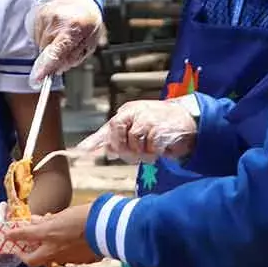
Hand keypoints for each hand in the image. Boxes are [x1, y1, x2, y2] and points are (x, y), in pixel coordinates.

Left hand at [12, 204, 103, 266]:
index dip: (14, 235)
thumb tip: (36, 221)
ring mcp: (66, 258)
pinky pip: (66, 258)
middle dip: (25, 256)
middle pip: (32, 260)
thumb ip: (48, 220)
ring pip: (49, 260)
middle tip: (23, 249)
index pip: (24, 235)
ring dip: (45, 253)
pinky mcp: (80, 261)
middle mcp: (54, 249)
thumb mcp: (64, 214)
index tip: (8, 235)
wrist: (109, 227)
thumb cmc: (86, 215)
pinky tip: (69, 244)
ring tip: (48, 243)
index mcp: (48, 234)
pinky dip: (64, 252)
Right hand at [28, 0, 103, 85]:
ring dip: (49, 45)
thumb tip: (55, 70)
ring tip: (62, 34)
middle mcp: (56, 20)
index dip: (45, 67)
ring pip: (40, 45)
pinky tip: (54, 29)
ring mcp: (43, 15)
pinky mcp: (35, 14)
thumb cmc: (87, 21)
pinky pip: (36, 36)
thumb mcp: (89, 43)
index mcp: (73, 27)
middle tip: (67, 45)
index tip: (36, 79)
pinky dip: (44, 36)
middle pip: (46, 51)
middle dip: (55, 56)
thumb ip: (73, 58)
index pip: (56, 52)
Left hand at [77, 96, 198, 162]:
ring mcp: (146, 119)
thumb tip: (107, 150)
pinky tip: (160, 148)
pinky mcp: (159, 129)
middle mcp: (134, 113)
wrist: (188, 120)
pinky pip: (149, 149)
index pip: (108, 127)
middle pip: (117, 137)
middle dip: (124, 150)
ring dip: (142, 153)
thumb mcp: (139, 128)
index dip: (93, 141)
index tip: (80, 151)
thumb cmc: (160, 125)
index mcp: (127, 112)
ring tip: (152, 149)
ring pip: (133, 145)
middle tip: (136, 153)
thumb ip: (122, 139)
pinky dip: (154, 153)